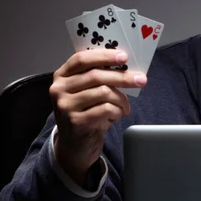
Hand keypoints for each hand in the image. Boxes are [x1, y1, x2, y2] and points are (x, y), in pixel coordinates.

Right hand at [49, 49, 147, 185]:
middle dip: (122, 77)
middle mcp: (59, 89)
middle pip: (96, 76)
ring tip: (124, 107)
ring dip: (121, 100)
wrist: (74, 145)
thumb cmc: (85, 113)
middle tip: (141, 80)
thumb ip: (98, 78)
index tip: (124, 56)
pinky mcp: (76, 122)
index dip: (104, 56)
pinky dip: (116, 112)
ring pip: (104, 93)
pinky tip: (115, 117)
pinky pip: (106, 110)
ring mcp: (66, 106)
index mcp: (62, 76)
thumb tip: (126, 67)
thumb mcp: (86, 92)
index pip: (82, 59)